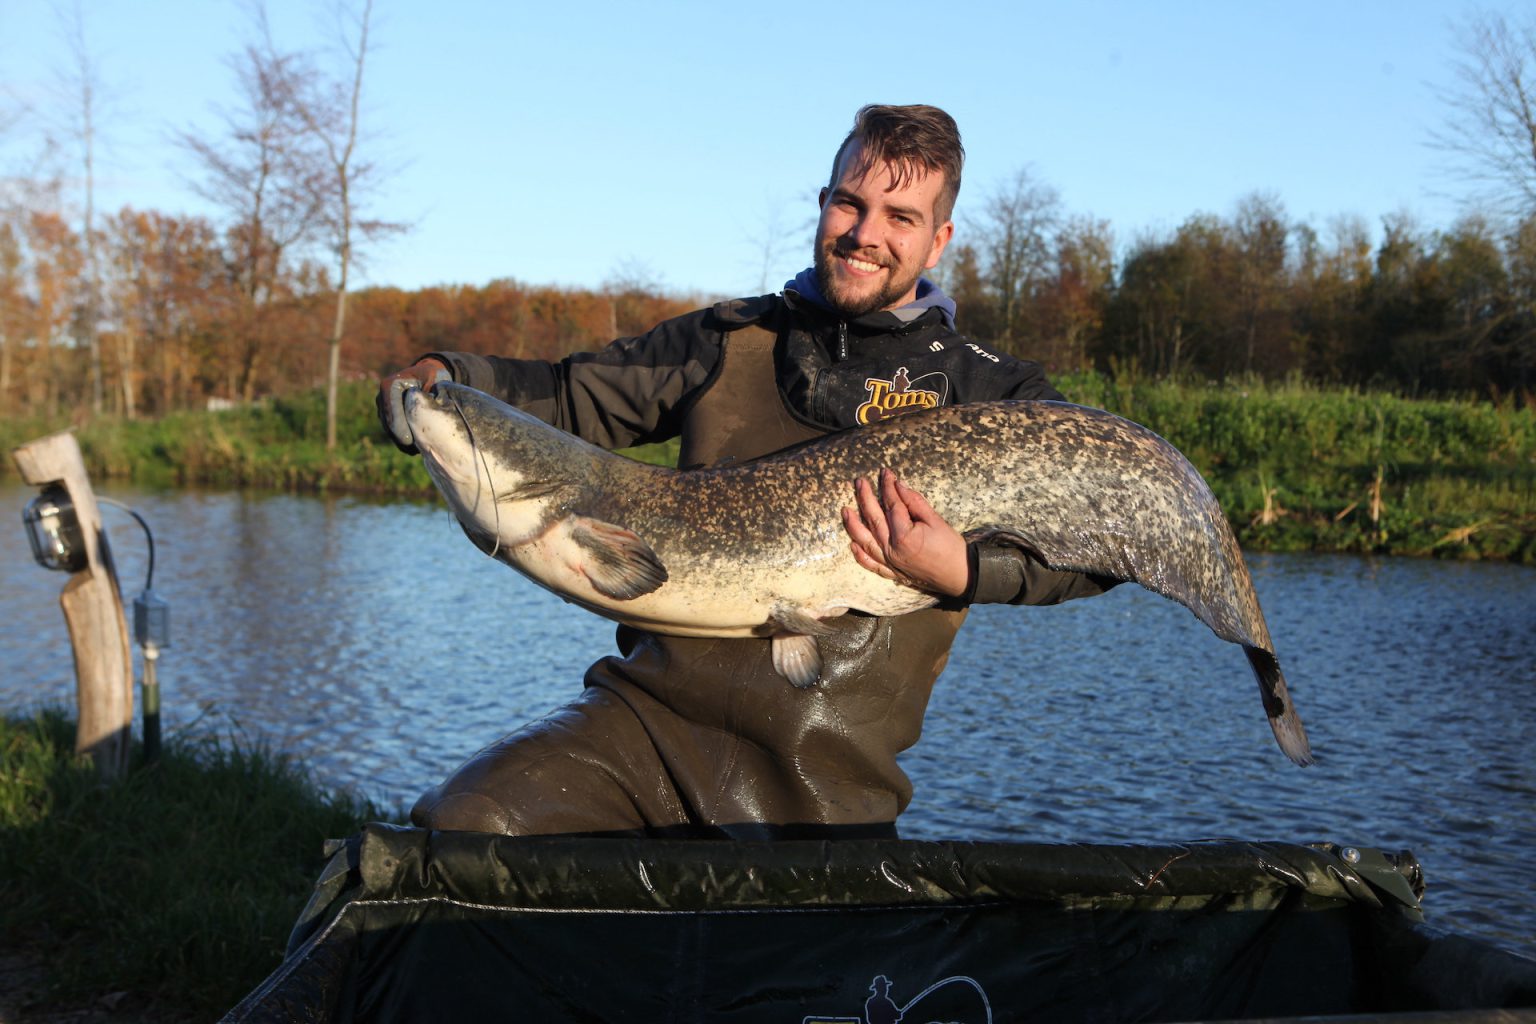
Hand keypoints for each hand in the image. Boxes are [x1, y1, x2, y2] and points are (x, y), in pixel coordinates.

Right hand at [377, 357, 450, 452]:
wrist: (426, 376)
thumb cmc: (433, 376)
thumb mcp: (435, 377)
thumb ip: (431, 389)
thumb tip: (429, 405)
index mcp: (390, 385)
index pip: (392, 410)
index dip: (399, 426)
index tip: (410, 441)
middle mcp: (382, 396)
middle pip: (388, 422)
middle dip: (400, 438)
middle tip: (414, 451)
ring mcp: (383, 406)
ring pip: (389, 429)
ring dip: (401, 442)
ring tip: (416, 452)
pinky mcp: (386, 415)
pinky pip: (392, 431)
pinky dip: (402, 440)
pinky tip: (414, 450)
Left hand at [842, 468, 970, 597]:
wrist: (960, 576)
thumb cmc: (951, 547)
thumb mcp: (936, 520)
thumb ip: (915, 502)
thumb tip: (898, 485)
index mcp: (904, 536)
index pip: (891, 505)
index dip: (887, 487)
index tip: (884, 473)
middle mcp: (892, 550)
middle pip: (874, 519)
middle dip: (865, 498)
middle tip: (859, 482)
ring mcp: (890, 563)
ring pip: (865, 541)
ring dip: (853, 525)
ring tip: (845, 510)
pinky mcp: (892, 573)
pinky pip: (871, 564)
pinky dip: (860, 555)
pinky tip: (852, 544)